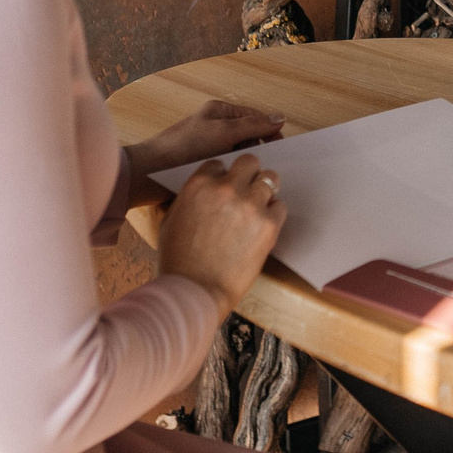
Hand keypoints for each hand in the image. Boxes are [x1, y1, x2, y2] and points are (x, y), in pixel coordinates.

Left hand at [130, 98, 282, 188]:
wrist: (149, 173)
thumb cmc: (183, 148)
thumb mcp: (223, 132)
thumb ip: (253, 125)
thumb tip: (280, 118)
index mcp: (219, 112)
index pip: (255, 117)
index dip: (270, 131)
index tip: (283, 148)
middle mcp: (215, 126)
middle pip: (248, 135)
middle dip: (258, 148)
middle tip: (266, 165)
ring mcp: (209, 146)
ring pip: (238, 152)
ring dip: (246, 162)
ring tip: (251, 175)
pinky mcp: (203, 164)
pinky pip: (227, 166)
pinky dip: (234, 172)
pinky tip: (237, 182)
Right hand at [157, 153, 286, 316]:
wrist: (194, 291)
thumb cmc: (178, 260)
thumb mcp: (171, 220)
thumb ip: (190, 198)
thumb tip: (203, 192)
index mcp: (199, 185)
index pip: (219, 164)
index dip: (222, 177)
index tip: (224, 189)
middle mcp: (226, 188)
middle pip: (249, 162)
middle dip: (248, 175)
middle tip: (246, 191)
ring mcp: (249, 204)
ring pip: (270, 178)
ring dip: (264, 191)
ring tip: (257, 208)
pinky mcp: (268, 224)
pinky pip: (280, 206)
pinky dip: (273, 214)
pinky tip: (262, 227)